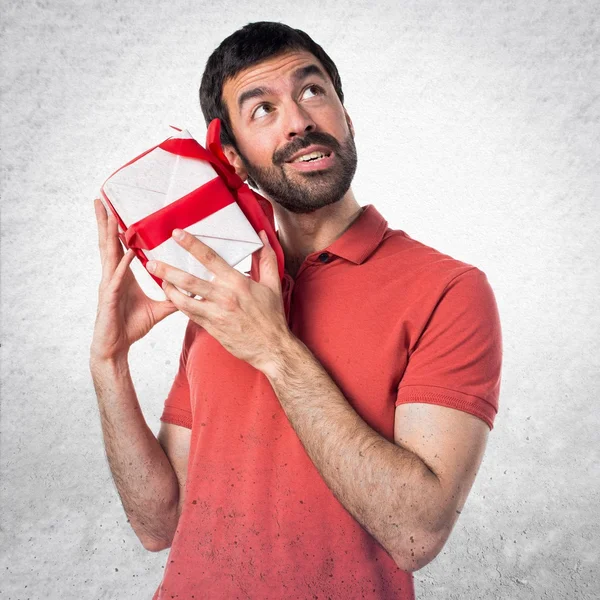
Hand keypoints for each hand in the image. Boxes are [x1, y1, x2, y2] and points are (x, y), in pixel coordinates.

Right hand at [90, 199, 176, 361]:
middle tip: (101, 201)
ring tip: (109, 216)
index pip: (120, 247)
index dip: (118, 230)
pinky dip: (122, 264)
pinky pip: (116, 277)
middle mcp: (113, 276)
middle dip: (105, 223)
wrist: (116, 347)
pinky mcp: (109, 298)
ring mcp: (109, 285)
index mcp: (121, 276)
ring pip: (108, 255)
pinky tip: (127, 252)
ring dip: (109, 235)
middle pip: (109, 244)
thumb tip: (191, 292)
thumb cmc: (131, 327)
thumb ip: (173, 298)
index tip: (118, 211)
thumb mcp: (158, 309)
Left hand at [147, 228, 289, 372]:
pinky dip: (179, 304)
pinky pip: (189, 313)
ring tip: (159, 279)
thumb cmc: (272, 317)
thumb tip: (263, 236)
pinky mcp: (211, 327)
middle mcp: (223, 296)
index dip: (192, 245)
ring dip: (168, 289)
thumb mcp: (273, 285)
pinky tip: (173, 296)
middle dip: (168, 270)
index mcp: (237, 282)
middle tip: (151, 263)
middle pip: (189, 280)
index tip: (177, 235)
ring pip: (184, 300)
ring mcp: (215, 314)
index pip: (210, 258)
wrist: (270, 347)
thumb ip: (266, 258)